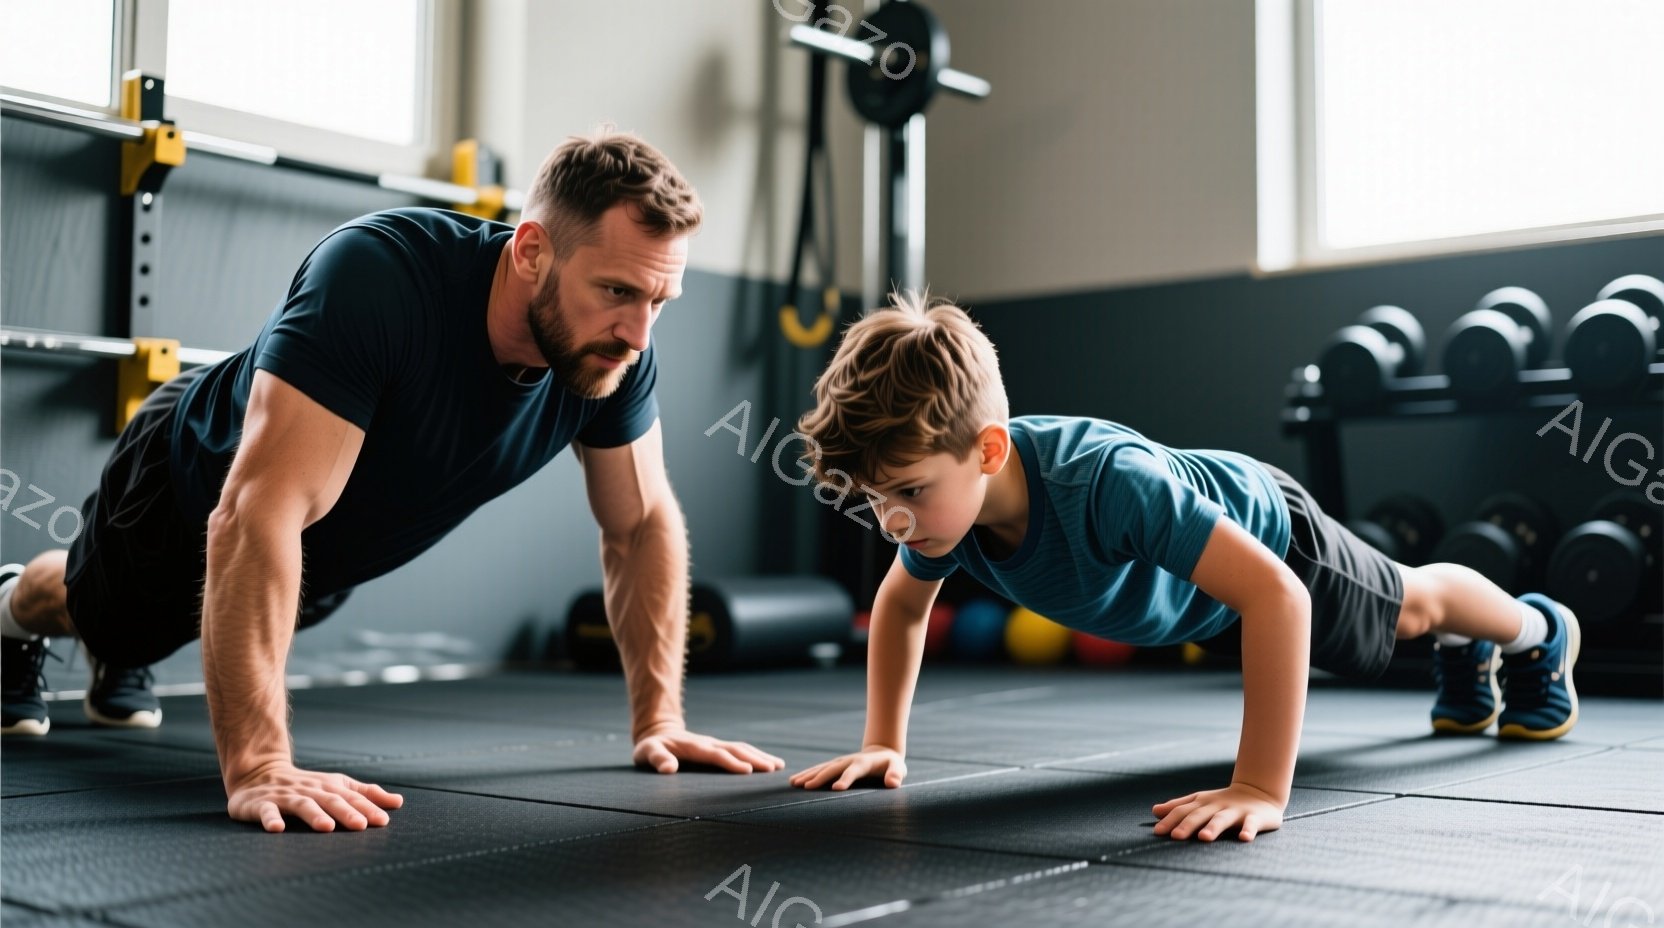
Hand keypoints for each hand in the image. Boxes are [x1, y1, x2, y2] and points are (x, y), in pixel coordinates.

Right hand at [226, 761, 403, 832]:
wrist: (258, 772)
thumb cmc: (306, 785)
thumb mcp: (337, 786)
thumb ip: (366, 794)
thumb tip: (398, 802)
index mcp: (329, 786)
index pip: (351, 797)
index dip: (367, 808)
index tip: (382, 821)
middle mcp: (309, 790)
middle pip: (330, 800)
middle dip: (346, 812)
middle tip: (360, 825)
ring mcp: (285, 796)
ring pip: (302, 804)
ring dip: (314, 815)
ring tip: (327, 827)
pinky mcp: (260, 804)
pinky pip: (266, 811)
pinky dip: (271, 819)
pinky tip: (278, 828)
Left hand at [632, 725, 784, 773]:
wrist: (657, 733)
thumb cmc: (651, 748)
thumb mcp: (647, 753)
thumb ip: (657, 759)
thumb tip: (668, 769)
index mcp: (694, 746)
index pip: (716, 755)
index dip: (731, 762)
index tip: (748, 771)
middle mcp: (709, 743)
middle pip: (736, 749)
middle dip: (755, 758)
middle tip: (774, 769)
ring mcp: (715, 744)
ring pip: (742, 747)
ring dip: (760, 756)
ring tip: (778, 766)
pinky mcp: (719, 747)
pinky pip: (740, 750)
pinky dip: (756, 755)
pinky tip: (769, 764)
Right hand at [789, 746, 905, 790]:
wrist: (882, 753)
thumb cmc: (891, 765)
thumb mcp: (898, 768)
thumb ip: (896, 774)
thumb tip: (893, 783)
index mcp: (863, 763)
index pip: (853, 771)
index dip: (845, 779)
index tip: (836, 789)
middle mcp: (848, 761)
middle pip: (832, 769)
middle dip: (819, 777)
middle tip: (806, 787)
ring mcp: (840, 762)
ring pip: (821, 768)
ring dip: (808, 775)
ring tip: (794, 783)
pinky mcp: (834, 765)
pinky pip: (819, 769)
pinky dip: (807, 774)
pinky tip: (795, 781)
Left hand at [1152, 782, 1284, 841]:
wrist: (1259, 792)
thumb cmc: (1223, 801)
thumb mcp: (1200, 801)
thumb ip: (1178, 806)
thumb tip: (1154, 811)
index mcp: (1202, 802)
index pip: (1183, 810)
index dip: (1170, 820)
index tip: (1157, 832)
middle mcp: (1217, 806)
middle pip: (1199, 814)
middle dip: (1187, 825)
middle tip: (1175, 836)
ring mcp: (1236, 811)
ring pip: (1222, 819)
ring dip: (1213, 827)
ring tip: (1204, 837)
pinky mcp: (1255, 817)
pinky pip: (1252, 824)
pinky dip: (1248, 830)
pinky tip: (1244, 838)